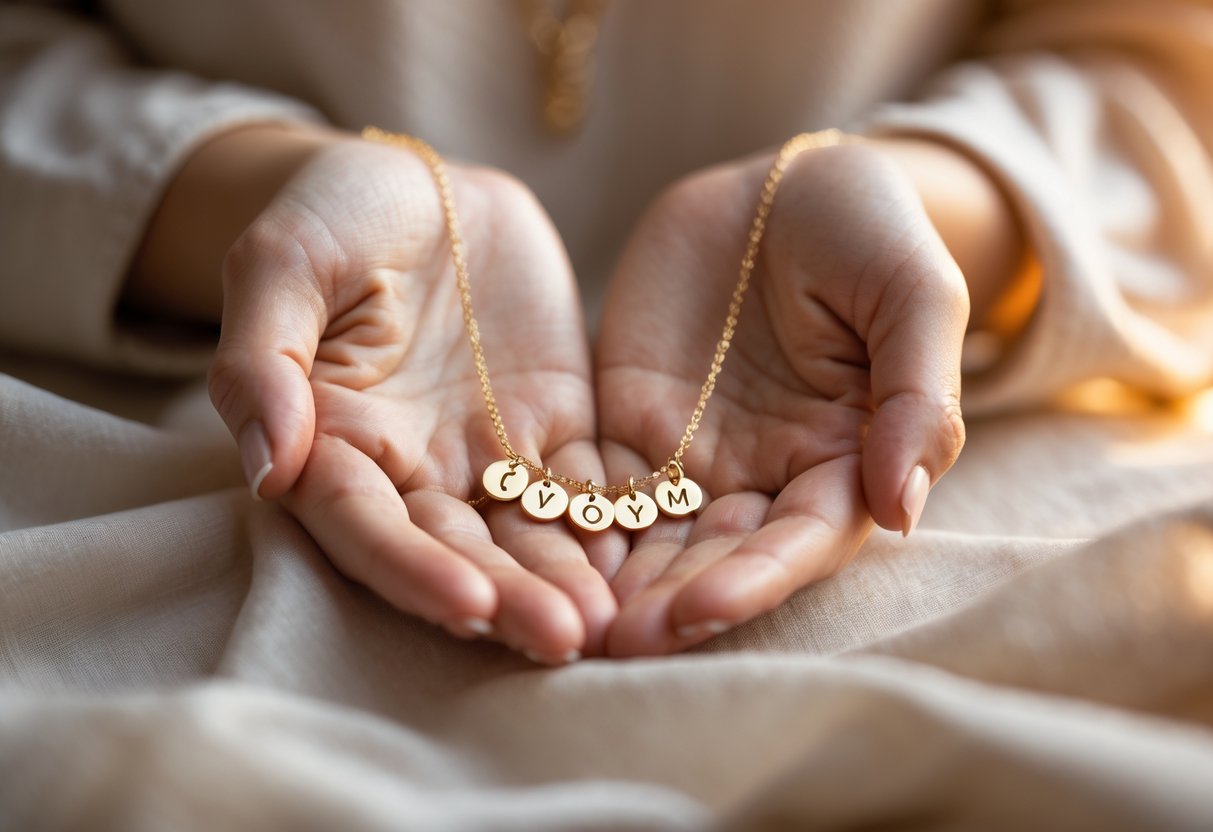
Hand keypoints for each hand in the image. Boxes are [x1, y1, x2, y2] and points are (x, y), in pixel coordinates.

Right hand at [204, 132, 620, 660]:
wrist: (423, 186)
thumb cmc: (334, 213)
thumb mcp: (282, 263)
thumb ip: (263, 359)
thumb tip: (267, 466)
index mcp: (336, 439)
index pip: (365, 524)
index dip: (410, 567)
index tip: (466, 603)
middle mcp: (411, 467)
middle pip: (455, 549)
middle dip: (505, 598)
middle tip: (561, 639)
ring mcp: (487, 454)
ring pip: (525, 533)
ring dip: (563, 581)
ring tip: (609, 623)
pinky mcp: (553, 429)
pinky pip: (585, 486)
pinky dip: (612, 525)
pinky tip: (647, 559)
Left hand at [597, 141, 980, 655]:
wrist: (783, 182)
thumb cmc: (870, 232)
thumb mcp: (914, 297)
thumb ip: (916, 397)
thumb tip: (900, 507)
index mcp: (841, 458)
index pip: (802, 539)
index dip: (756, 578)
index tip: (702, 607)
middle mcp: (764, 474)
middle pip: (717, 555)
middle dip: (669, 601)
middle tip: (615, 643)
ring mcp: (691, 453)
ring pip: (650, 534)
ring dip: (612, 581)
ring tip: (565, 619)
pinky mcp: (628, 421)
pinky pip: (594, 480)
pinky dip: (567, 519)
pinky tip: (532, 548)